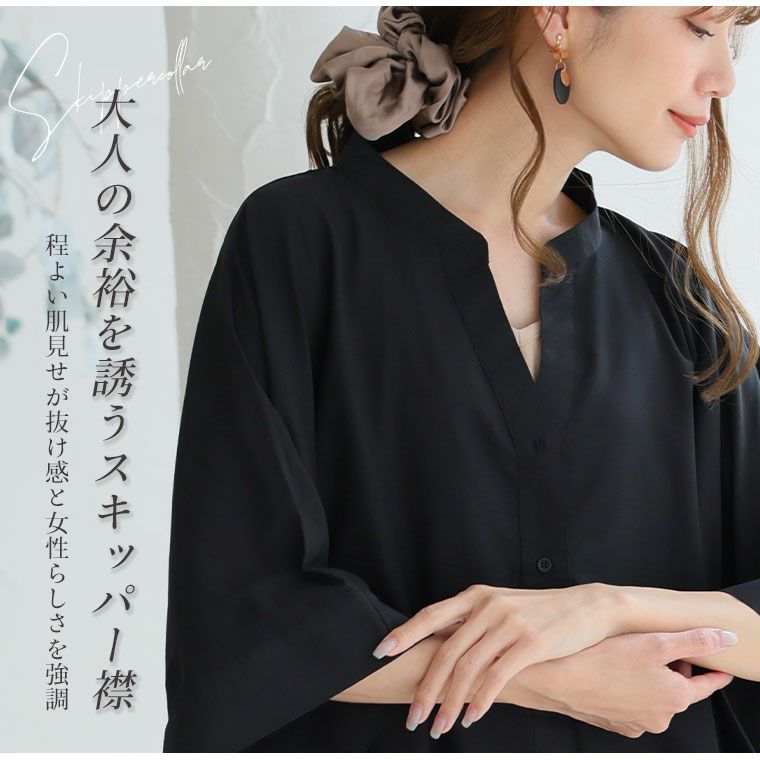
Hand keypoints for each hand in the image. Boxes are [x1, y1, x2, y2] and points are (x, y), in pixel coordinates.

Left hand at [373, 582, 620, 735]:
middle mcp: (486, 607)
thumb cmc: (538, 612)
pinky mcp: (530, 643)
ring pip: (468, 668)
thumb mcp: (499, 607)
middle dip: (426, 688)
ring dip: (450, 703)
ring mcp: (508, 624)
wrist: (585, 607)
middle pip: (446, 651)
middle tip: (413, 717)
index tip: (380, 652)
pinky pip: (497, 676)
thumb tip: (439, 646)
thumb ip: (471, 622)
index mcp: (475, 596)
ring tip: (439, 727)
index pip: (430, 615)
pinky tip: (471, 718)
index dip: (404, 634)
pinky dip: (480, 700)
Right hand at [516, 628, 735, 737]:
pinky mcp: (616, 723)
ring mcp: (637, 723)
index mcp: (675, 697)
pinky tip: (612, 672)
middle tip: (650, 644)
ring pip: (652, 695)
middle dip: (670, 667)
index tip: (718, 665)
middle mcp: (660, 717)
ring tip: (626, 656)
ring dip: (647, 678)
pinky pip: (631, 704)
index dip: (712, 669)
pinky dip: (628, 690)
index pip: (707, 684)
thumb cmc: (600, 661)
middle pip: (677, 687)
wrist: (557, 679)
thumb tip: (724, 638)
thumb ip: (693, 640)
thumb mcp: (654, 642)